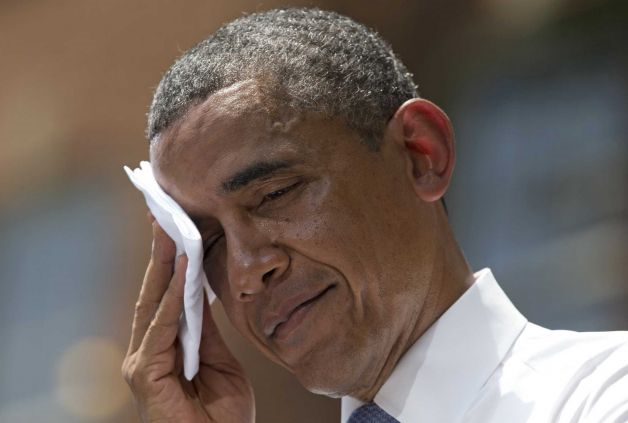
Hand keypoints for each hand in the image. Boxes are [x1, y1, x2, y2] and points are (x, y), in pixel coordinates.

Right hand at [122, 219, 254, 421]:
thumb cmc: (221, 415)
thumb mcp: (219, 361)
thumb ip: (205, 328)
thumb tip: (202, 289)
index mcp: (161, 348)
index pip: (163, 296)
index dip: (169, 261)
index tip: (176, 226)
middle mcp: (145, 352)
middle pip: (152, 292)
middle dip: (159, 251)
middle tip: (164, 214)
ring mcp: (141, 363)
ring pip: (152, 303)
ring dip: (163, 264)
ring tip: (171, 229)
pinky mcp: (145, 374)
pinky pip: (162, 327)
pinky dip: (173, 297)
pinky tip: (182, 271)